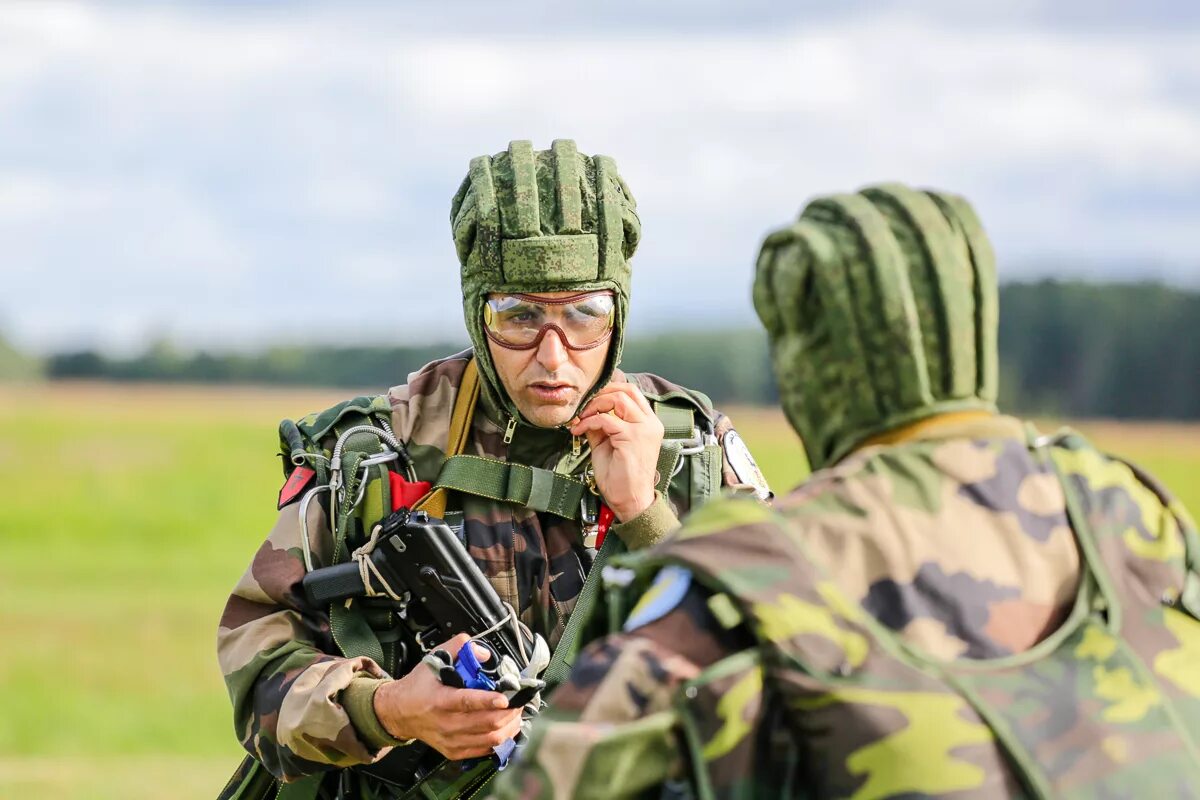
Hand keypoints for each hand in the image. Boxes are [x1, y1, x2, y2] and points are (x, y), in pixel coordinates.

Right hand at [373, 633, 522, 760]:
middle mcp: (446, 723)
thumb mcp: (434, 659)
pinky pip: (485, 749)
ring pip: (490, 738)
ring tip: (516, 713)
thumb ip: (459, 648)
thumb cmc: (418, 687)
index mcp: (440, 700)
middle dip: (509, 711)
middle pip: (486, 722)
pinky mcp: (454, 751)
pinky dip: (501, 738)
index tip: (505, 697)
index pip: (467, 702)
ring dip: (509, 725)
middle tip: (519, 700)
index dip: (488, 700)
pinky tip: (505, 727)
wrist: (399, 712)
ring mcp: (451, 740)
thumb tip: (484, 654)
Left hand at [568, 381, 663, 520]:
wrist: (630, 500)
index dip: (608, 391)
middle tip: (584, 407)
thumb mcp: (607, 443)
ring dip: (594, 405)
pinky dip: (588, 421)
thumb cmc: (621, 476)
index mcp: (648, 423)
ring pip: (618, 399)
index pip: (631, 393)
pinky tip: (579, 430)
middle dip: (600, 394)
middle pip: (626, 390)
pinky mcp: (632, 438)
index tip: (590, 401)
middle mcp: (650, 423)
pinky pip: (606, 419)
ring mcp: (643, 429)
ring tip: (581, 418)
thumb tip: (585, 411)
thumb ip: (600, 425)